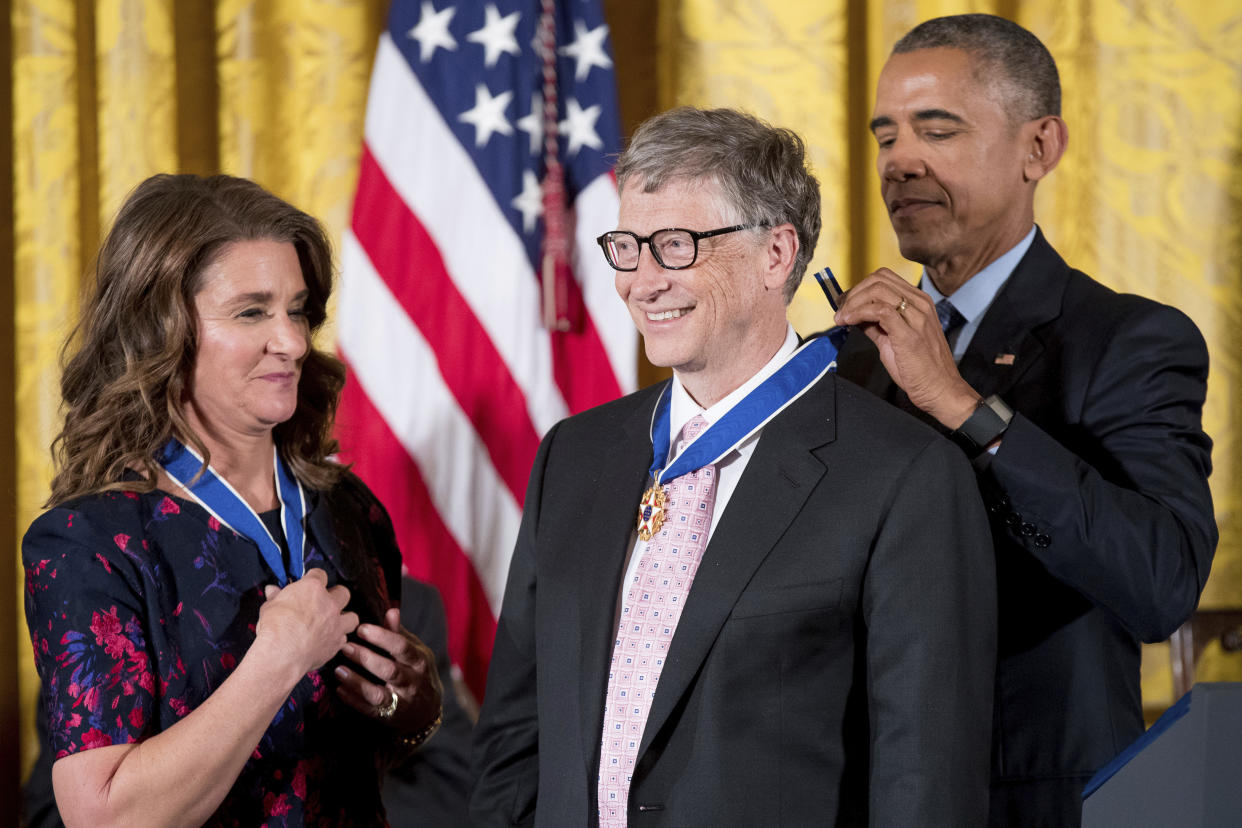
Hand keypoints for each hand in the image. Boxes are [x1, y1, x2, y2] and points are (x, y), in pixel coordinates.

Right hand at [254, 568, 359, 677]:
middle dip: (335, 596)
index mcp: (312, 589)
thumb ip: (275, 597)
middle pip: (343, 592)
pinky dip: (337, 639)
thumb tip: (272, 591)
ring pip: (352, 616)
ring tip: (332, 622)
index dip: (314, 578)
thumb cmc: (275, 629)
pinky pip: (344, 638)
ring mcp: (336, 624)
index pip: (320, 574)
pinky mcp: (336, 643)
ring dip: (344, 618)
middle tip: (324, 602)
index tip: (309, 582)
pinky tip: (327, 640)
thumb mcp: (269, 607)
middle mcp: (329, 604)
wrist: (282, 654)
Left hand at [334, 607, 443, 733]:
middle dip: (366, 658)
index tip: (361, 628)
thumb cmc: (417, 672)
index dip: (382, 637)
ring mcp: (400, 701)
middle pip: (389, 670)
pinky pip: (369, 710)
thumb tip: (391, 610)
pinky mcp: (388, 716)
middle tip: (345, 646)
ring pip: (377, 694)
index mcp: (419, 661)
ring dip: (357, 682)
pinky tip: (340, 689)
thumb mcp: (415, 651)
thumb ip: (400, 634)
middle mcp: (411, 682)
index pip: (402, 647)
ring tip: (339, 670)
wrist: (428, 710)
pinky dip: (353, 700)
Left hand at [834, 267, 979, 428]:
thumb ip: (877, 325)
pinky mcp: (909, 333)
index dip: (860, 288)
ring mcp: (917, 317)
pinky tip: (850, 322)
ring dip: (853, 303)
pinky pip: (880, 310)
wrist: (940, 390)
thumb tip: (856, 316)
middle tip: (841, 311)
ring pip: (878, 290)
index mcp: (919, 303)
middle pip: (879, 279)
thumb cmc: (921, 369)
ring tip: (842, 318)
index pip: (885, 279)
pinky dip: (859, 312)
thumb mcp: (894, 340)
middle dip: (854, 293)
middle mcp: (920, 305)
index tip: (846, 304)